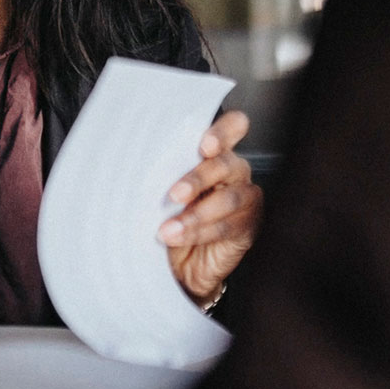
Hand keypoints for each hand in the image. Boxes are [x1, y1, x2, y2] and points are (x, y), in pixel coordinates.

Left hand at [157, 110, 260, 305]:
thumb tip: (142, 164)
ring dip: (196, 214)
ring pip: (227, 198)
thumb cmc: (169, 214)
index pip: (232, 126)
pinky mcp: (247, 226)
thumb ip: (164, 172)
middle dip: (198, 178)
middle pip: (226, 163)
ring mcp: (245, 197)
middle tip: (175, 194)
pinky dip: (200, 232)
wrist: (179, 261)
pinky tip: (178, 236)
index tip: (205, 145)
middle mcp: (234, 170)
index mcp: (215, 151)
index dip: (223, 132)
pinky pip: (227, 226)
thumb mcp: (163, 189)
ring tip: (168, 228)